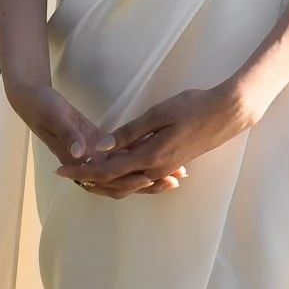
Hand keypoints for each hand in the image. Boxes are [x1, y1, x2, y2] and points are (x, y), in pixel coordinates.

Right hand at [5, 83, 184, 198]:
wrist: (31, 100)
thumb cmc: (41, 107)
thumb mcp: (55, 116)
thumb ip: (68, 134)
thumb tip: (83, 154)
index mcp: (78, 159)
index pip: (107, 178)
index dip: (128, 180)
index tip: (149, 178)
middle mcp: (88, 162)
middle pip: (121, 182)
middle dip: (147, 183)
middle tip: (173, 180)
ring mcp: (94, 155)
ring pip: (124, 172)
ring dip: (148, 175)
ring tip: (175, 174)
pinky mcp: (97, 143)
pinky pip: (121, 157)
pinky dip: (139, 160)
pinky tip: (159, 157)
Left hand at [54, 82, 256, 195]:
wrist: (228, 112)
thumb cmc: (193, 106)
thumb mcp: (158, 113)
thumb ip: (129, 132)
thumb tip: (101, 147)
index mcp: (149, 157)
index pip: (106, 170)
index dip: (81, 171)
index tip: (60, 169)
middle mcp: (155, 169)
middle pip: (114, 182)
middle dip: (87, 178)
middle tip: (65, 172)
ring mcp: (165, 168)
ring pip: (127, 181)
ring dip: (105, 179)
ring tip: (84, 172)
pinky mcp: (171, 163)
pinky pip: (141, 176)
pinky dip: (124, 175)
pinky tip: (116, 167)